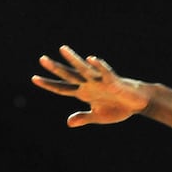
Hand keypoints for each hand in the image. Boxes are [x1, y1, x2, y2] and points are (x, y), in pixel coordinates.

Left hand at [31, 45, 149, 126]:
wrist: (138, 103)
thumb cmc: (118, 108)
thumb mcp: (98, 117)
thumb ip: (84, 117)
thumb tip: (69, 122)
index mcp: (84, 92)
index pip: (63, 88)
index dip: (49, 84)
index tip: (34, 78)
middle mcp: (89, 84)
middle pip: (70, 75)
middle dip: (56, 68)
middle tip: (41, 59)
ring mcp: (101, 81)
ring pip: (84, 69)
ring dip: (74, 60)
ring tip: (63, 49)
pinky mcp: (114, 81)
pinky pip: (105, 72)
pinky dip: (99, 66)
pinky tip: (91, 59)